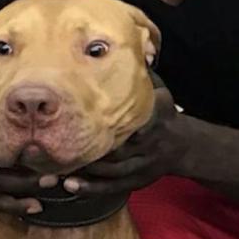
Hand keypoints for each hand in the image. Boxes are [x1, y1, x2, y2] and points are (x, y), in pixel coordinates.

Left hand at [62, 88, 189, 196]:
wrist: (183, 144)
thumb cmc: (162, 113)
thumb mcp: (159, 91)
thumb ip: (141, 78)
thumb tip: (123, 50)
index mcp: (155, 118)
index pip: (136, 121)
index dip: (116, 125)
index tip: (90, 122)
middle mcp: (149, 144)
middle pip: (118, 150)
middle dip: (89, 151)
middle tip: (56, 149)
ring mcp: (143, 165)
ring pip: (112, 171)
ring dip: (84, 172)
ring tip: (55, 172)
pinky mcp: (138, 180)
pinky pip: (113, 187)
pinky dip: (92, 188)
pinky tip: (71, 186)